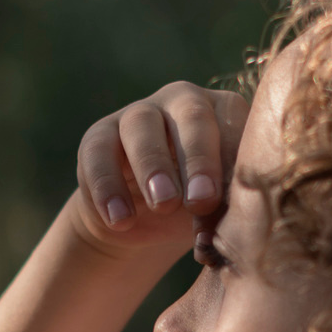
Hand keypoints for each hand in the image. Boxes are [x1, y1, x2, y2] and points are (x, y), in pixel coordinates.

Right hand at [73, 81, 248, 253]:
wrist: (143, 221)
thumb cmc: (195, 208)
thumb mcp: (216, 209)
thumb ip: (226, 208)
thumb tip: (230, 230)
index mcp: (223, 112)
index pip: (232, 125)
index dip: (232, 162)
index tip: (232, 199)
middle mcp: (183, 101)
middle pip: (191, 115)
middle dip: (198, 159)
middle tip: (201, 201)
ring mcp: (138, 114)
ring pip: (141, 126)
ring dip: (153, 166)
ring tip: (163, 205)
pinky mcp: (99, 136)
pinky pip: (99, 154)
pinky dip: (108, 188)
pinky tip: (120, 219)